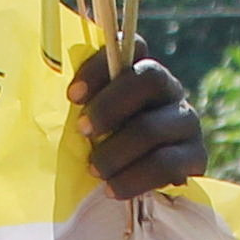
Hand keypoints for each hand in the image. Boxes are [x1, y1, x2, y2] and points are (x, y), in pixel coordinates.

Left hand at [68, 43, 205, 200]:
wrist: (134, 194)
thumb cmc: (99, 152)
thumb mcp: (86, 125)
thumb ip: (78, 105)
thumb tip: (44, 90)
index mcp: (139, 74)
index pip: (131, 45)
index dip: (101, 65)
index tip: (72, 95)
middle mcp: (168, 90)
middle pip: (149, 78)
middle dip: (109, 107)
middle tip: (83, 132)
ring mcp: (185, 122)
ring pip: (152, 128)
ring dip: (115, 152)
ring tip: (94, 170)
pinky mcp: (195, 157)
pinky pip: (166, 164)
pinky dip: (133, 178)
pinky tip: (112, 189)